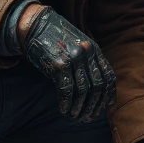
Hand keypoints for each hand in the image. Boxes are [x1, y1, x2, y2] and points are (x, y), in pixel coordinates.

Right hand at [20, 4, 116, 121]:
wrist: (35, 25)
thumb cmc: (55, 39)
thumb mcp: (78, 45)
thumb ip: (87, 62)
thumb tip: (94, 90)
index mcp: (94, 49)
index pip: (108, 76)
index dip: (107, 95)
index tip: (103, 107)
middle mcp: (87, 53)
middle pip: (97, 86)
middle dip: (94, 105)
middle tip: (88, 117)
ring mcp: (74, 58)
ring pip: (83, 91)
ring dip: (80, 107)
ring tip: (75, 116)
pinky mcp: (59, 64)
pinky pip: (66, 90)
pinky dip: (67, 103)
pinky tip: (64, 111)